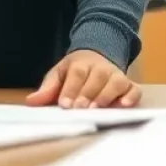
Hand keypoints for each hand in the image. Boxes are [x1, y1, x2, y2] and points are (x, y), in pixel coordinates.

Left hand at [26, 50, 140, 108]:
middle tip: (80, 109)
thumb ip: (47, 89)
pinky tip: (123, 105)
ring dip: (106, 95)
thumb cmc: (75, 72)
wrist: (96, 56)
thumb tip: (30, 102)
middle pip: (96, 77)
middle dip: (88, 94)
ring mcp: (116, 75)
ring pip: (115, 82)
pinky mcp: (129, 85)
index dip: (71, 89)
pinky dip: (131, 96)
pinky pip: (134, 89)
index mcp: (80, 63)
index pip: (76, 74)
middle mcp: (100, 67)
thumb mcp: (59, 74)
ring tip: (97, 109)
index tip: (65, 105)